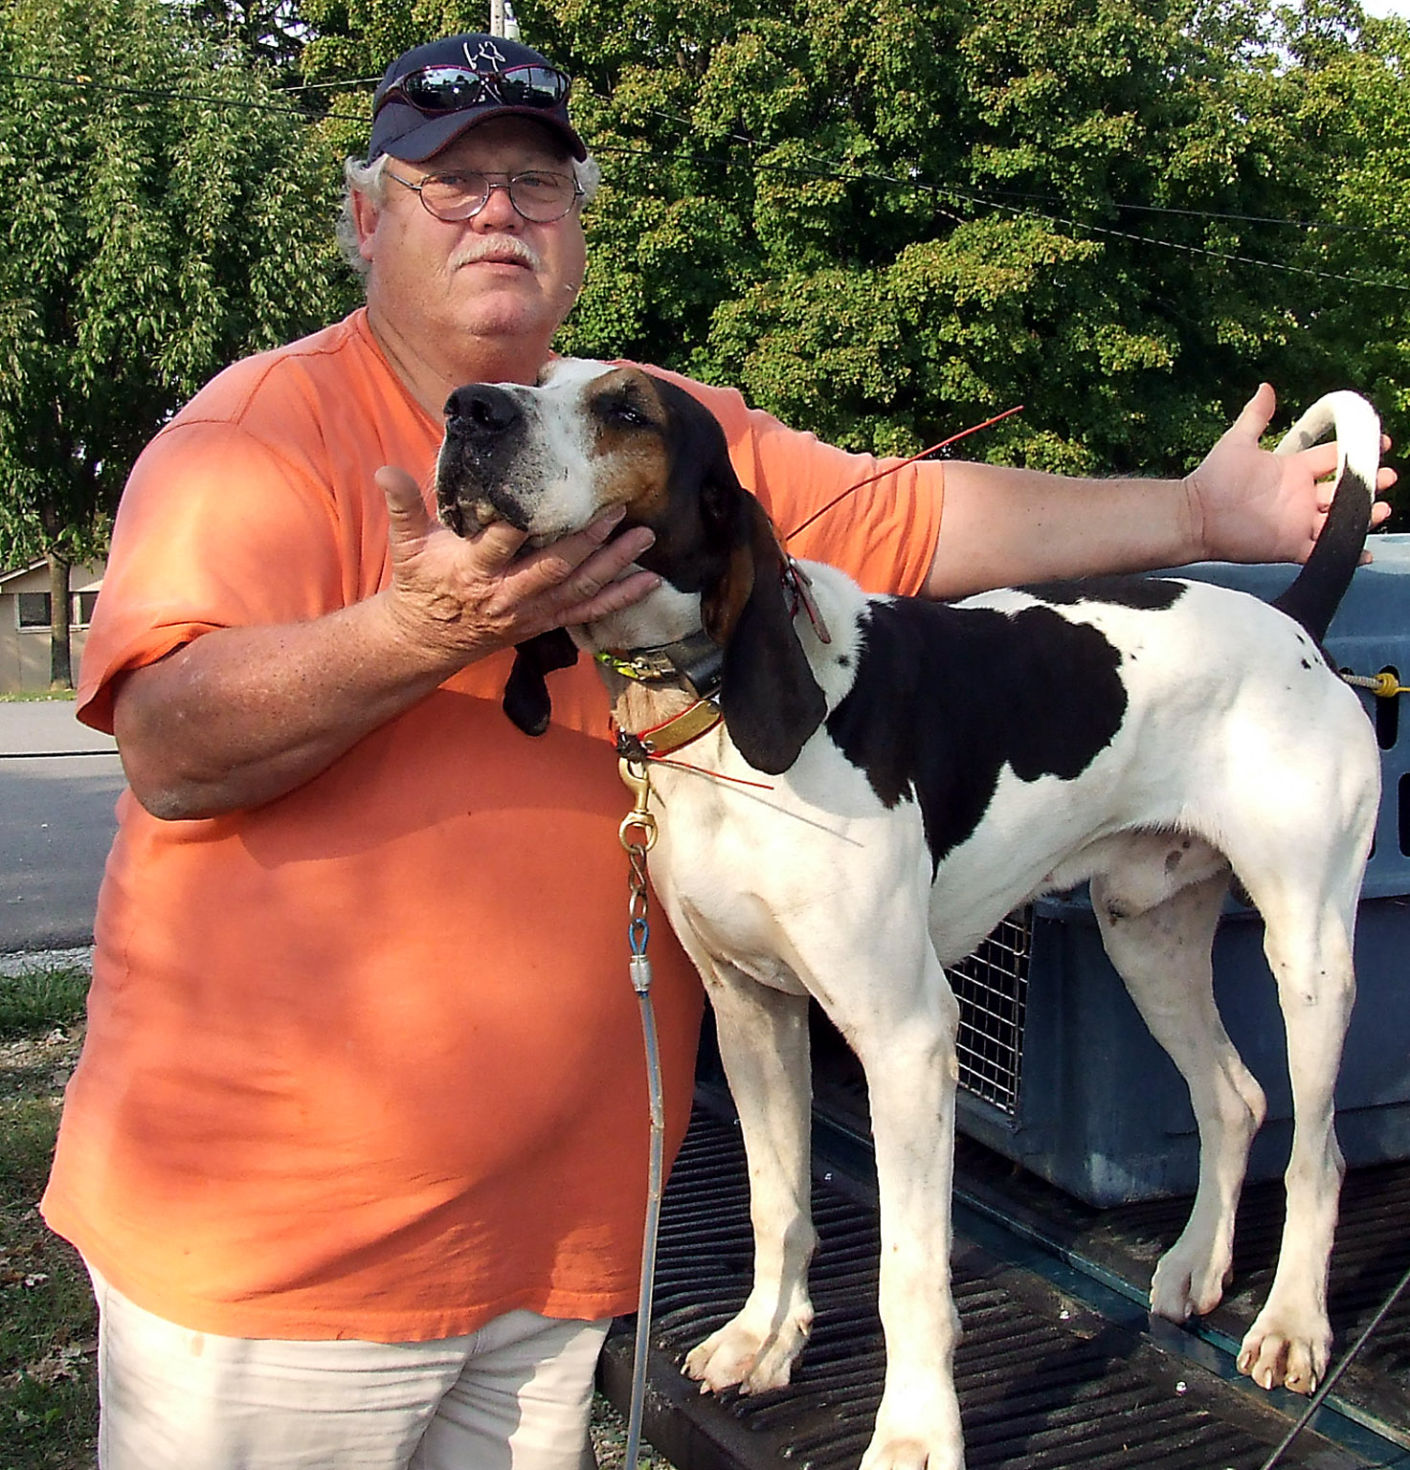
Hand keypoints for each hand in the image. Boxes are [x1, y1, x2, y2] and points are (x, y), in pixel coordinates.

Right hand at [376, 466, 660, 659]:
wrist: (426, 638)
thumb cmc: (419, 583)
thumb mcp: (405, 545)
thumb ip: (403, 506)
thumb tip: (384, 470)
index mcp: (473, 570)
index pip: (500, 543)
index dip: (523, 524)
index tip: (548, 498)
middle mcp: (507, 594)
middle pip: (554, 567)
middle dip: (589, 540)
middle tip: (619, 510)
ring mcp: (530, 612)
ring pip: (578, 588)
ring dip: (614, 564)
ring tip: (645, 537)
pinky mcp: (545, 622)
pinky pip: (588, 612)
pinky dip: (620, 598)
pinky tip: (649, 582)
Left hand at [1184, 383, 1395, 564]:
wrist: (1195, 515)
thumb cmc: (1214, 478)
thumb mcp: (1237, 442)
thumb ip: (1255, 416)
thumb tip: (1266, 387)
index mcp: (1293, 470)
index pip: (1333, 457)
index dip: (1358, 450)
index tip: (1383, 443)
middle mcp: (1301, 496)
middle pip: (1344, 489)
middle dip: (1368, 484)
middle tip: (1389, 477)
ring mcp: (1298, 522)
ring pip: (1340, 520)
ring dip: (1363, 515)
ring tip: (1384, 509)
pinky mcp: (1290, 546)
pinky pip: (1323, 551)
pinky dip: (1344, 552)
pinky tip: (1365, 551)